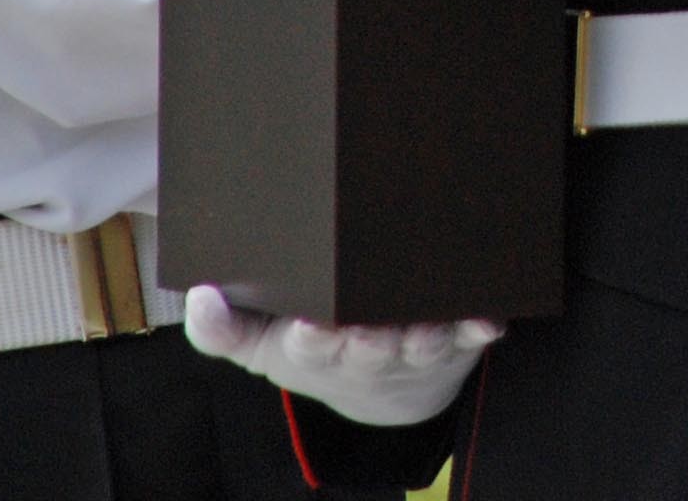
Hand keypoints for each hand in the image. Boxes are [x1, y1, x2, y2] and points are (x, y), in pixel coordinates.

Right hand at [183, 285, 497, 425]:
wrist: (384, 391)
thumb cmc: (319, 350)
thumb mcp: (261, 346)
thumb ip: (222, 328)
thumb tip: (199, 296)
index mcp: (318, 351)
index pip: (309, 349)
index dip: (311, 340)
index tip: (311, 327)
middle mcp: (369, 352)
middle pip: (369, 348)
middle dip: (369, 339)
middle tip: (370, 324)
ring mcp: (415, 346)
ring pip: (421, 341)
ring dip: (426, 334)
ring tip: (428, 320)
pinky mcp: (457, 338)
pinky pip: (472, 335)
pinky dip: (480, 328)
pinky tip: (488, 319)